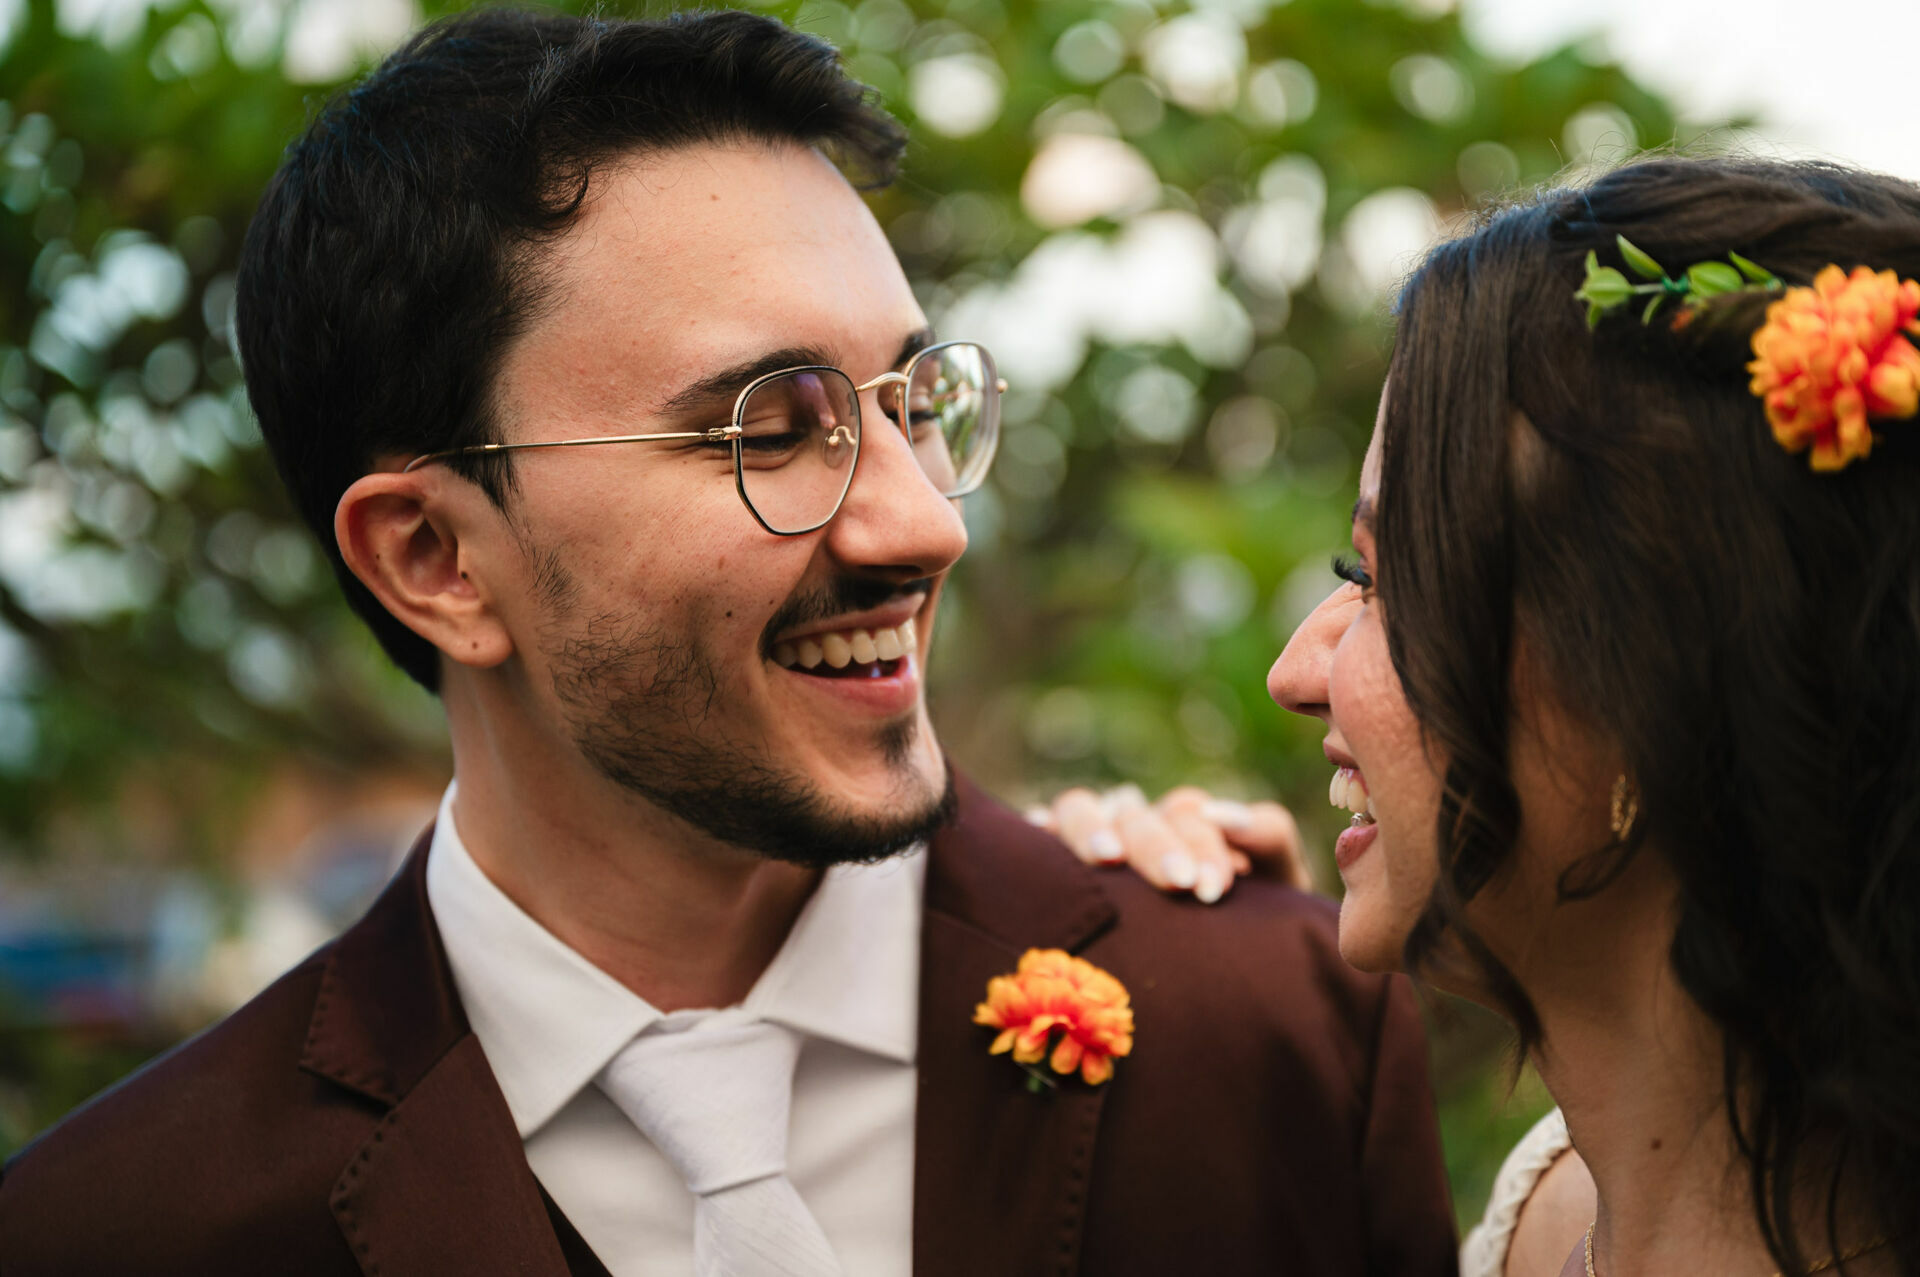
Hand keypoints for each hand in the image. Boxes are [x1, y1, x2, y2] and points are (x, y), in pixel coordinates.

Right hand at [1026, 784, 1312, 902]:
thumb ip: (1268, 838)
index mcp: (1187, 824)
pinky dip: (1037, 833)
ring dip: (1090, 827)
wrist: (1231, 979)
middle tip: (1178, 883)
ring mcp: (1093, 843)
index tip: (1211, 890)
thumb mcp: (1278, 883)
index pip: (1188, 814)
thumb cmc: (1252, 928)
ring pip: (1079, 807)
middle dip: (1157, 845)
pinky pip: (1037, 835)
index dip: (1201, 845)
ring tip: (1106, 858)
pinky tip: (1037, 839)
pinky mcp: (1055, 868)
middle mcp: (1137, 827)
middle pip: (1135, 813)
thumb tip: (1223, 812)